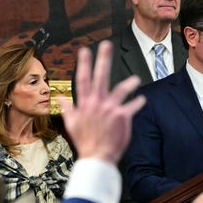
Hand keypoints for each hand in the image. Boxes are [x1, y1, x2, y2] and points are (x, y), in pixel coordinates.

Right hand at [57, 40, 145, 164]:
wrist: (97, 157)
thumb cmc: (85, 142)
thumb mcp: (71, 124)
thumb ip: (67, 108)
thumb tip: (60, 98)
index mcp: (84, 104)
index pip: (82, 79)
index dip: (83, 64)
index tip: (84, 50)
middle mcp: (96, 103)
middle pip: (100, 76)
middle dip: (103, 59)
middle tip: (106, 44)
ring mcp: (109, 108)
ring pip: (120, 89)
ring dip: (129, 83)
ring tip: (136, 79)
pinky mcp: (121, 116)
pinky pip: (132, 105)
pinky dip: (138, 102)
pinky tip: (142, 99)